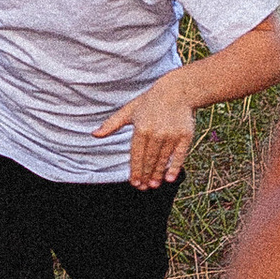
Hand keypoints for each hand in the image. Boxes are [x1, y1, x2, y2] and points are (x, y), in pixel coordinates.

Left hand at [94, 68, 199, 188]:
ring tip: (153, 185)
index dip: (135, 170)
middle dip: (145, 175)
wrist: (177, 91)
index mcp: (141, 128)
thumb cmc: (150, 102)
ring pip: (162, 159)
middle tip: (143, 188)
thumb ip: (112, 124)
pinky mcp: (185, 135)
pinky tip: (169, 178)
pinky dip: (174, 167)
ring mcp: (171, 135)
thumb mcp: (129, 111)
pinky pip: (179, 155)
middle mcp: (156, 133)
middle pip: (149, 159)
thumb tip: (94, 134)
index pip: (136, 154)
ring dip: (157, 174)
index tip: (134, 182)